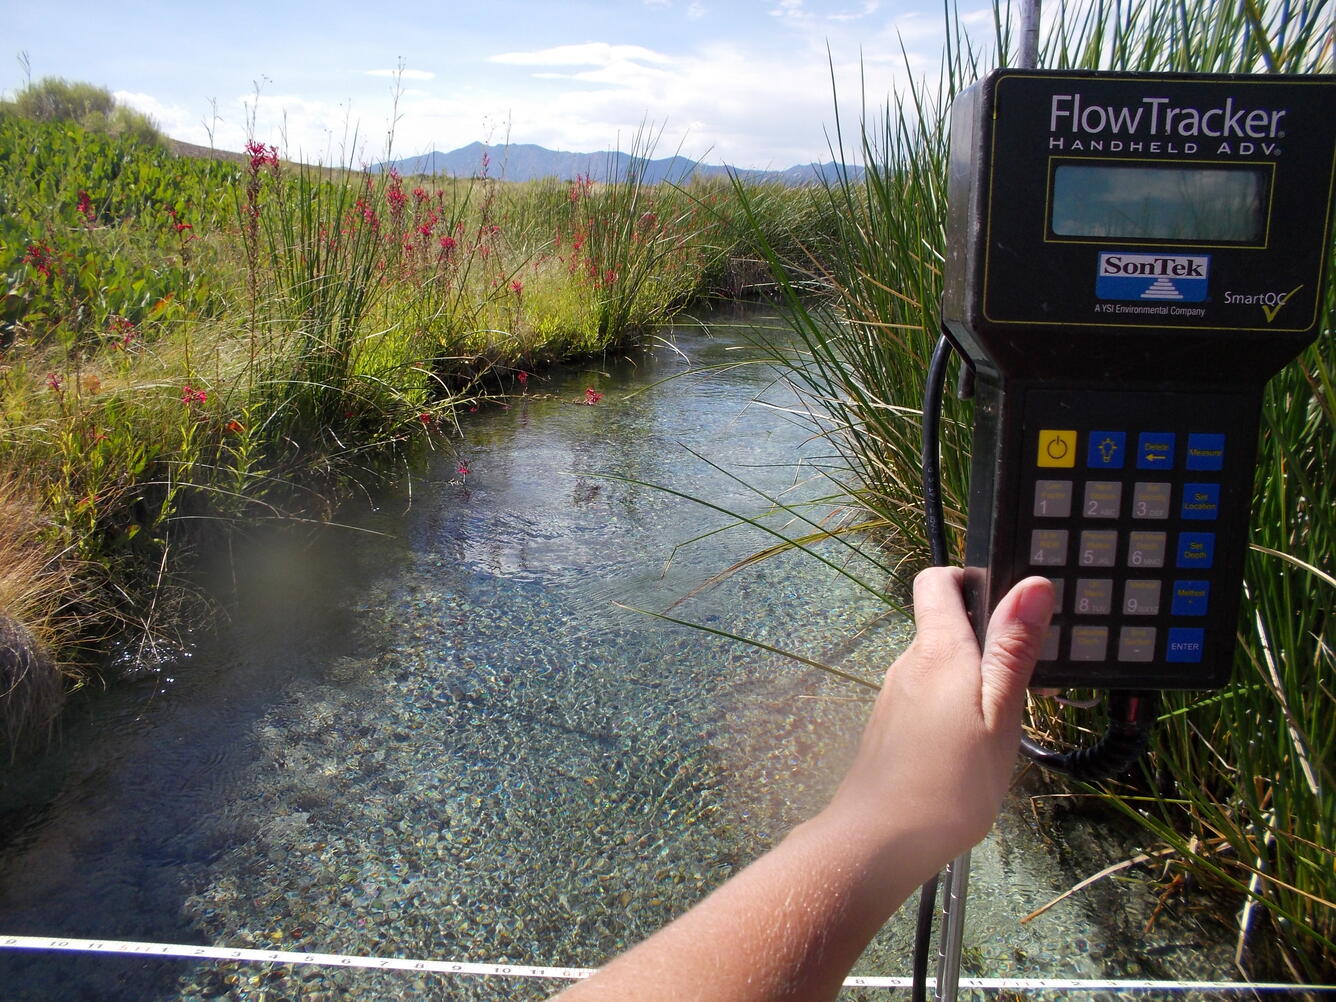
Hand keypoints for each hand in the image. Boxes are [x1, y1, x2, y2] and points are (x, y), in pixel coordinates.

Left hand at [820, 568, 1054, 874]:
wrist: (880, 840)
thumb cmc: (951, 781)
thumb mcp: (1000, 713)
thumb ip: (1013, 649)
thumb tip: (1032, 584)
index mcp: (937, 649)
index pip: (937, 580)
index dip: (970, 578)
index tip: (1007, 604)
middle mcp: (908, 662)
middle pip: (941, 624)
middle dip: (983, 639)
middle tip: (1023, 677)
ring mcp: (893, 695)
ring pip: (936, 666)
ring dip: (970, 679)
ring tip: (1002, 721)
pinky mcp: (888, 726)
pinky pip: (925, 698)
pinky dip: (951, 707)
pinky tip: (970, 748)